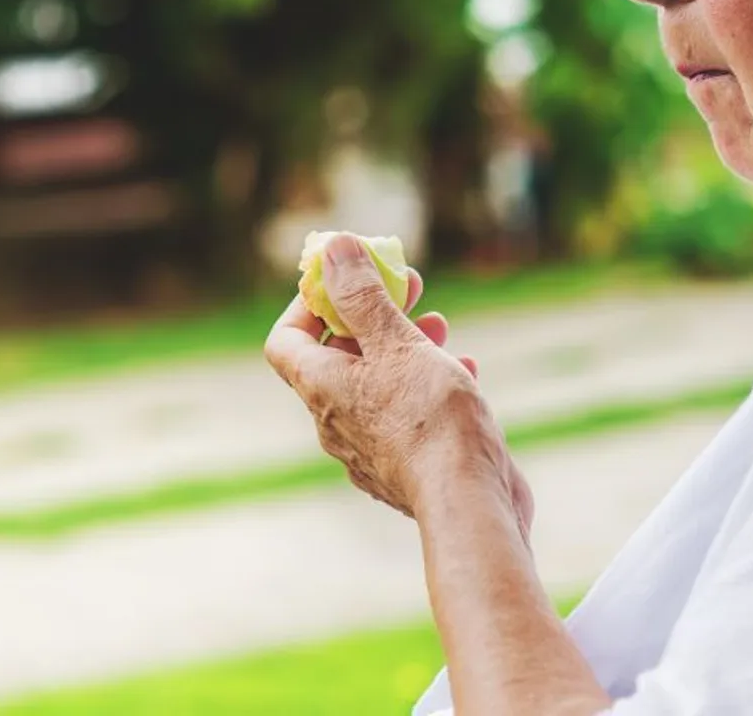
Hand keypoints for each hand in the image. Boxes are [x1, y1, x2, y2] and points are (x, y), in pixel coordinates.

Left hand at [265, 234, 530, 538]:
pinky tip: (465, 371)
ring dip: (405, 347)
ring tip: (442, 325)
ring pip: (377, 383)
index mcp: (321, 389)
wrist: (467, 502)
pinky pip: (406, 414)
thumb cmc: (429, 419)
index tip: (345, 279)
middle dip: (372, 315)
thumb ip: (362, 296)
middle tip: (410, 287)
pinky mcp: (405, 466)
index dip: (307, 302)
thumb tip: (333, 250)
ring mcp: (369, 449)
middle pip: (337, 357)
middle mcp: (335, 422)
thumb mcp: (396, 342)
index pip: (285, 340)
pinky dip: (428, 385)